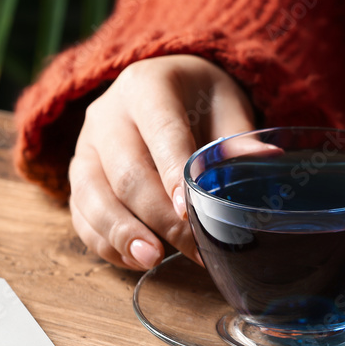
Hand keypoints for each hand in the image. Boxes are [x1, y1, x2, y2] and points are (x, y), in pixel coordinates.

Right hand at [68, 55, 255, 269]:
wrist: (161, 86)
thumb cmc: (199, 98)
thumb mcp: (226, 104)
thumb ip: (238, 135)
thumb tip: (267, 159)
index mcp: (147, 87)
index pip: (160, 132)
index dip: (172, 174)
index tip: (189, 211)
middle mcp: (107, 115)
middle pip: (125, 173)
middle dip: (157, 217)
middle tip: (190, 248)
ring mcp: (86, 146)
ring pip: (91, 195)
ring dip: (121, 234)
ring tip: (151, 260)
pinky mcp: (77, 174)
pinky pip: (81, 212)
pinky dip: (104, 241)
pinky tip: (134, 259)